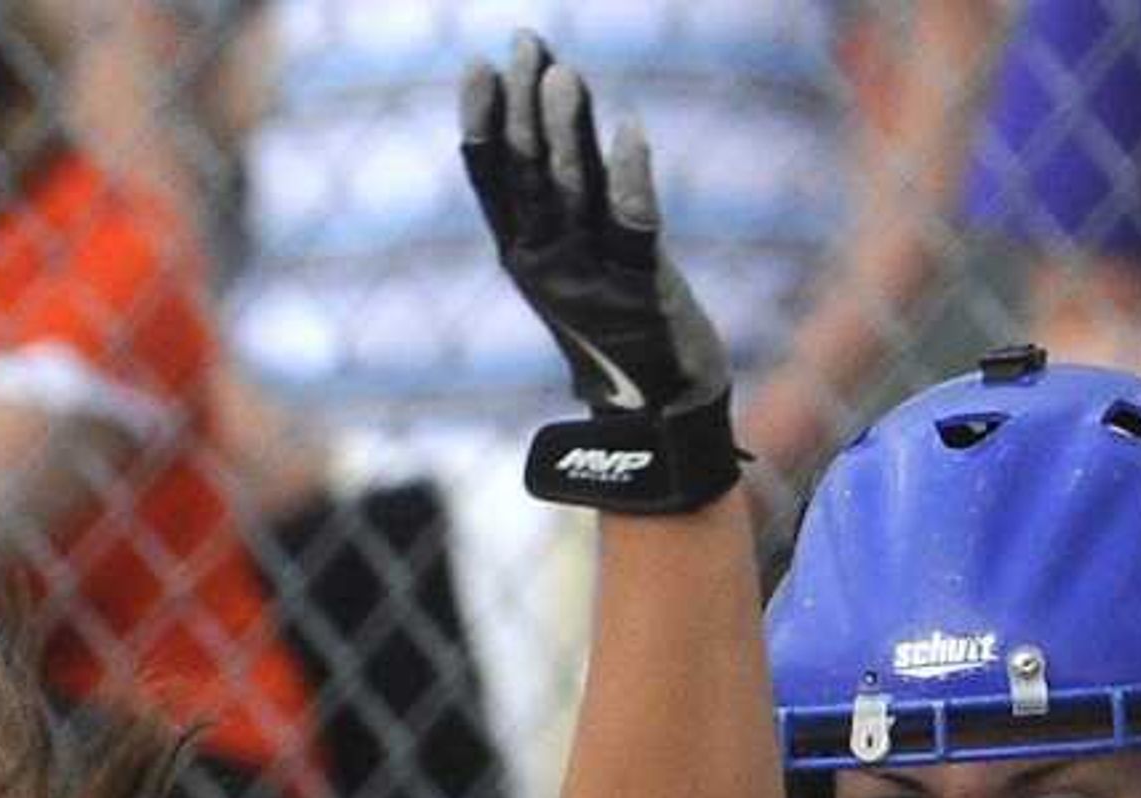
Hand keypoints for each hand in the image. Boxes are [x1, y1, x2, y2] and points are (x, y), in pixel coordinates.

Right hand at [459, 30, 737, 511]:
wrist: (660, 408)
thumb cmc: (618, 322)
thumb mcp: (574, 259)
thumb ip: (563, 192)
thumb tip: (551, 98)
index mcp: (522, 255)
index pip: (491, 181)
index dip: (484, 124)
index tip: (479, 67)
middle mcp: (546, 266)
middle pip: (528, 178)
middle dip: (524, 109)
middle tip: (525, 46)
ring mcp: (591, 280)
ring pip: (572, 196)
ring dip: (567, 134)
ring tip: (564, 75)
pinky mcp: (642, 291)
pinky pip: (632, 226)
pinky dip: (628, 177)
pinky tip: (627, 130)